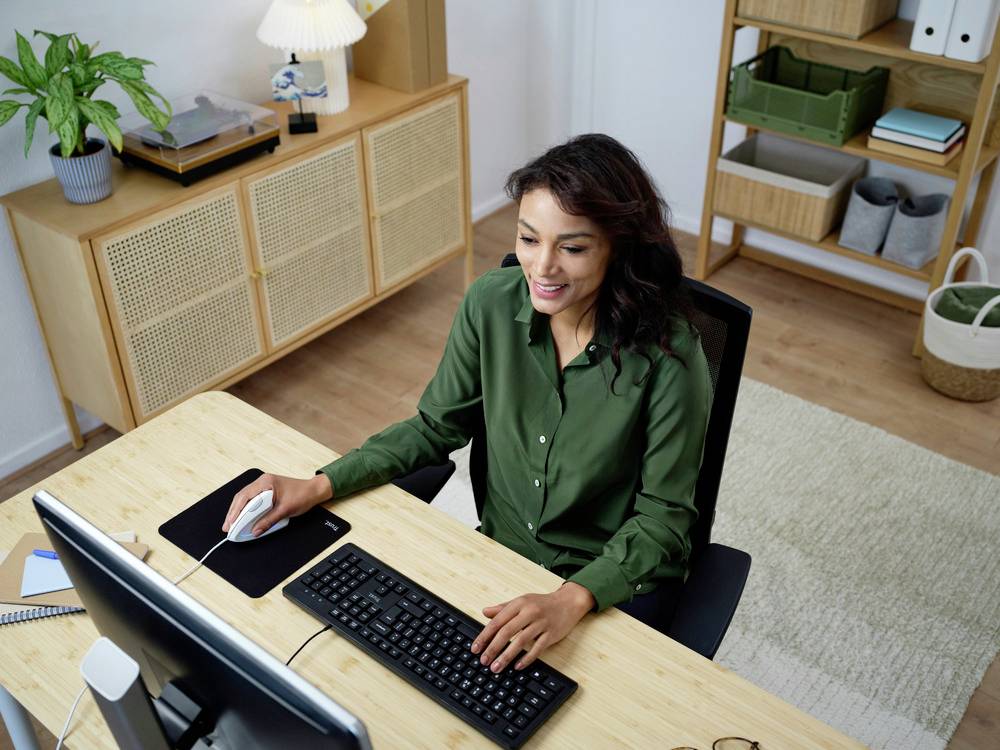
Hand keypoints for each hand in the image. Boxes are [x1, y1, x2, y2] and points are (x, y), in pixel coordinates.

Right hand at [222, 472, 332, 536]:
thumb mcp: (285, 510)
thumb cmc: (303, 495)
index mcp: (266, 482)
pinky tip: (242, 519)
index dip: (236, 511)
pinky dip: (246, 510)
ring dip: (238, 512)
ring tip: (232, 525)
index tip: (231, 523)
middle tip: (227, 527)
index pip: (245, 497)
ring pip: (245, 499)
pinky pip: (252, 500)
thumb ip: (269, 520)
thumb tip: (255, 530)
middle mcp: (262, 482)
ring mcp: (263, 486)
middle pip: (242, 497)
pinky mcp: (266, 491)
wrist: (314, 490)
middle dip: (233, 513)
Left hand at [471, 582, 594, 672]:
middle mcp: (529, 612)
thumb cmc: (542, 603)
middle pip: (507, 631)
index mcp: (519, 603)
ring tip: (496, 667)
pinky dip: (527, 658)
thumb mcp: (521, 601)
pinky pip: (537, 648)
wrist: (568, 602)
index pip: (497, 621)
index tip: (476, 648)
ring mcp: (541, 623)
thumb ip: (502, 608)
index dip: (485, 636)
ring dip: (507, 656)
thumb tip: (485, 612)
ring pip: (521, 641)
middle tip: (483, 661)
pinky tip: (517, 666)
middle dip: (493, 648)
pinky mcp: (551, 634)